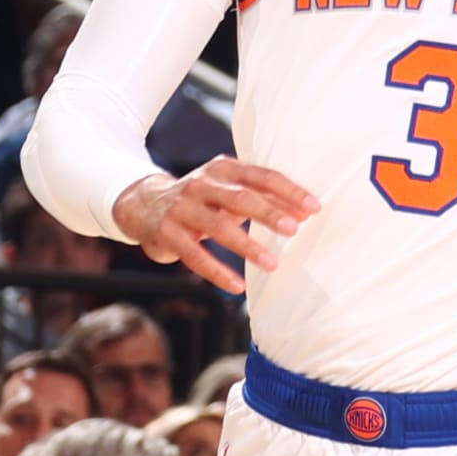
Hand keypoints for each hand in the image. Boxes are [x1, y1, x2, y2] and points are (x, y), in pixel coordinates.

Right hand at [113, 155, 318, 296]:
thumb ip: (261, 199)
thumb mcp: (227, 192)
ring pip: (218, 227)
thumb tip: (303, 213)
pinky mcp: (167, 234)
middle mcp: (201, 185)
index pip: (260, 176)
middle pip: (240, 198)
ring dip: (247, 246)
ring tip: (272, 264)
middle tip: (294, 230)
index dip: (287, 191)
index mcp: (222, 170)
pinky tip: (237, 286)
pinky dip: (217, 272)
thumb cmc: (200, 200)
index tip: (313, 207)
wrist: (143, 205)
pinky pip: (195, 256)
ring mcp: (182, 209)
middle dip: (269, 213)